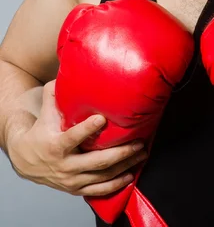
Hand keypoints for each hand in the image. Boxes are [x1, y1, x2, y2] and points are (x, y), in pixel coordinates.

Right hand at [7, 80, 147, 196]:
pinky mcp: (76, 189)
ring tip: (141, 154)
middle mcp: (64, 165)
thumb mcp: (45, 112)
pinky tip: (130, 175)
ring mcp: (71, 180)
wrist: (26, 160)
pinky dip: (115, 184)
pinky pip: (98, 190)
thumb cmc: (41, 131)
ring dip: (123, 166)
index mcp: (55, 145)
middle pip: (96, 161)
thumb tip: (66, 69)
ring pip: (101, 176)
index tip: (103, 118)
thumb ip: (54, 93)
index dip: (87, 129)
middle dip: (120, 153)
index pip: (73, 137)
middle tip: (138, 142)